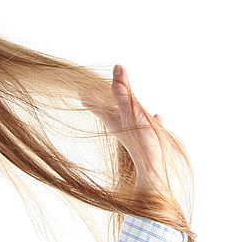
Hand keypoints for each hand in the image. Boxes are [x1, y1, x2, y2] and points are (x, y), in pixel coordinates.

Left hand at [81, 65, 175, 193]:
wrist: (160, 173)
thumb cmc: (142, 144)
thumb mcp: (131, 113)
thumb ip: (123, 93)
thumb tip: (116, 68)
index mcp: (114, 121)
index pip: (98, 105)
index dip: (91, 96)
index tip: (80, 91)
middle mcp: (125, 126)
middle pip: (114, 109)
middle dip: (110, 98)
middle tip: (103, 90)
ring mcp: (140, 133)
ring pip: (133, 116)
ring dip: (131, 106)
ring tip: (130, 99)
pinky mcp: (155, 139)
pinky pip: (152, 125)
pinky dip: (153, 119)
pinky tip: (158, 115)